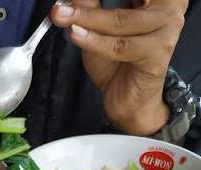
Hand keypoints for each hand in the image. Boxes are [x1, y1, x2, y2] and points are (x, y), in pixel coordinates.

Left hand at [51, 0, 187, 135]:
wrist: (128, 102)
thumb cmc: (117, 66)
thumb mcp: (97, 30)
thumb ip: (90, 9)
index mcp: (155, 0)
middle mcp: (167, 9)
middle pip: (121, 2)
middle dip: (87, 5)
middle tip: (60, 7)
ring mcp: (167, 28)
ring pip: (119, 21)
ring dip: (87, 19)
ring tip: (63, 18)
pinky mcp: (159, 51)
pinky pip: (121, 45)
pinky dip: (96, 41)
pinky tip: (76, 35)